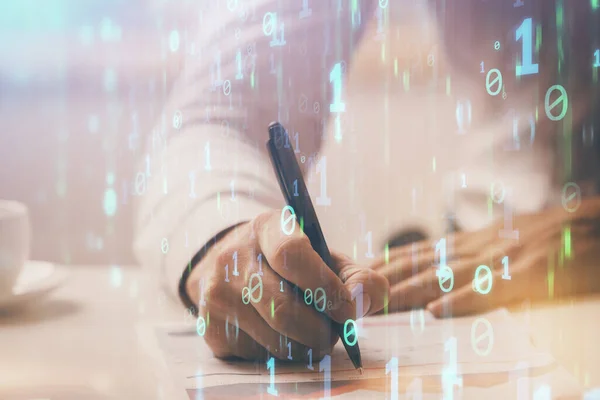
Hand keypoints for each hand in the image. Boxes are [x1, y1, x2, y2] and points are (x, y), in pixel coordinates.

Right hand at [186, 209, 388, 361]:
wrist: (231, 270)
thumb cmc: (290, 265)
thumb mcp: (324, 257)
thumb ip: (357, 277)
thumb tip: (361, 303)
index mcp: (267, 228)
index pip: (292, 255)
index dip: (325, 287)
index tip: (348, 309)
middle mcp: (233, 258)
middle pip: (284, 309)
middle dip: (321, 331)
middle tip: (335, 332)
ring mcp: (217, 294)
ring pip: (276, 341)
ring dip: (307, 347)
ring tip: (312, 332)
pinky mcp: (211, 328)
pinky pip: (260, 357)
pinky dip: (283, 356)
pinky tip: (282, 336)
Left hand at [370, 197, 599, 317]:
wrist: (590, 223)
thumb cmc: (544, 236)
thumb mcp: (499, 240)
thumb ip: (466, 254)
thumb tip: (432, 273)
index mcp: (469, 242)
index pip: (417, 253)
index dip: (383, 264)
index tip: (352, 275)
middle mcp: (476, 248)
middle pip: (421, 265)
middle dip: (383, 280)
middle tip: (349, 293)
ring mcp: (501, 259)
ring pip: (445, 276)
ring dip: (408, 291)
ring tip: (376, 303)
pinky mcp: (529, 273)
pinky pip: (492, 289)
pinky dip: (463, 300)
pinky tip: (437, 311)